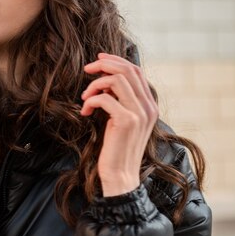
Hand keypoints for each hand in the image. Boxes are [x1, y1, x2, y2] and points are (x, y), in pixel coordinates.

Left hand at [80, 53, 157, 196]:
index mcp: (150, 105)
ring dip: (95, 84)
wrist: (120, 176)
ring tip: (85, 97)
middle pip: (128, 70)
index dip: (116, 61)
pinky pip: (104, 98)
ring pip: (116, 80)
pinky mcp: (126, 121)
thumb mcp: (122, 120)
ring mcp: (139, 113)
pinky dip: (90, 101)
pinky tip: (85, 112)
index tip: (98, 59)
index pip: (136, 71)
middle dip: (104, 65)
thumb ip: (121, 100)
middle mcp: (148, 107)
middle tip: (87, 69)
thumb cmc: (117, 149)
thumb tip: (106, 80)